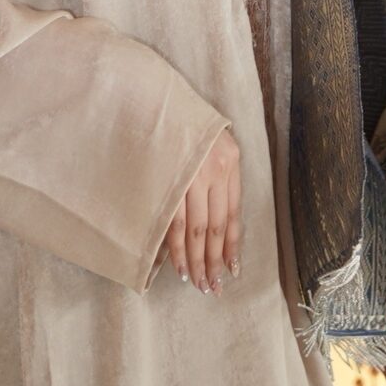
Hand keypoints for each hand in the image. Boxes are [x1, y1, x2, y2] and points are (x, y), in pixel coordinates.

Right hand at [162, 127, 241, 293]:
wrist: (153, 98)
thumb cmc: (185, 123)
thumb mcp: (213, 142)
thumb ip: (219, 176)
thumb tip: (216, 223)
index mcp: (229, 162)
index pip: (233, 216)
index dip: (232, 246)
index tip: (231, 270)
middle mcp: (212, 171)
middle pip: (216, 228)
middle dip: (214, 261)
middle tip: (213, 287)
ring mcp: (188, 176)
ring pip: (195, 230)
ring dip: (196, 260)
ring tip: (197, 283)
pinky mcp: (165, 181)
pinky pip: (173, 222)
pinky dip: (176, 247)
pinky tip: (179, 265)